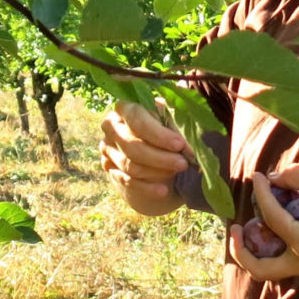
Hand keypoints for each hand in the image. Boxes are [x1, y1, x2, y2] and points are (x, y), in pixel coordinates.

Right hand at [99, 99, 191, 214]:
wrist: (151, 145)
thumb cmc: (165, 126)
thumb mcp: (172, 121)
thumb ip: (179, 129)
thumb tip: (191, 148)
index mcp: (126, 107)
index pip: (137, 120)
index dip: (158, 134)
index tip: (179, 145)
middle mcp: (111, 126)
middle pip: (132, 146)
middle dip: (160, 157)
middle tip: (183, 163)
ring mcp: (107, 148)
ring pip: (130, 165)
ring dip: (156, 171)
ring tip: (178, 170)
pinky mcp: (109, 167)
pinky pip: (127, 181)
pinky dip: (147, 187)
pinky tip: (163, 191)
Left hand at [229, 165, 298, 281]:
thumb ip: (298, 178)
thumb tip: (277, 176)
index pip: (272, 217)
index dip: (262, 192)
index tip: (258, 176)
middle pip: (260, 268)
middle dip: (241, 250)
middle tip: (233, 228)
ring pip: (276, 268)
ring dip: (262, 250)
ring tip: (256, 227)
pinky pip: (295, 262)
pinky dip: (284, 246)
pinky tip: (288, 225)